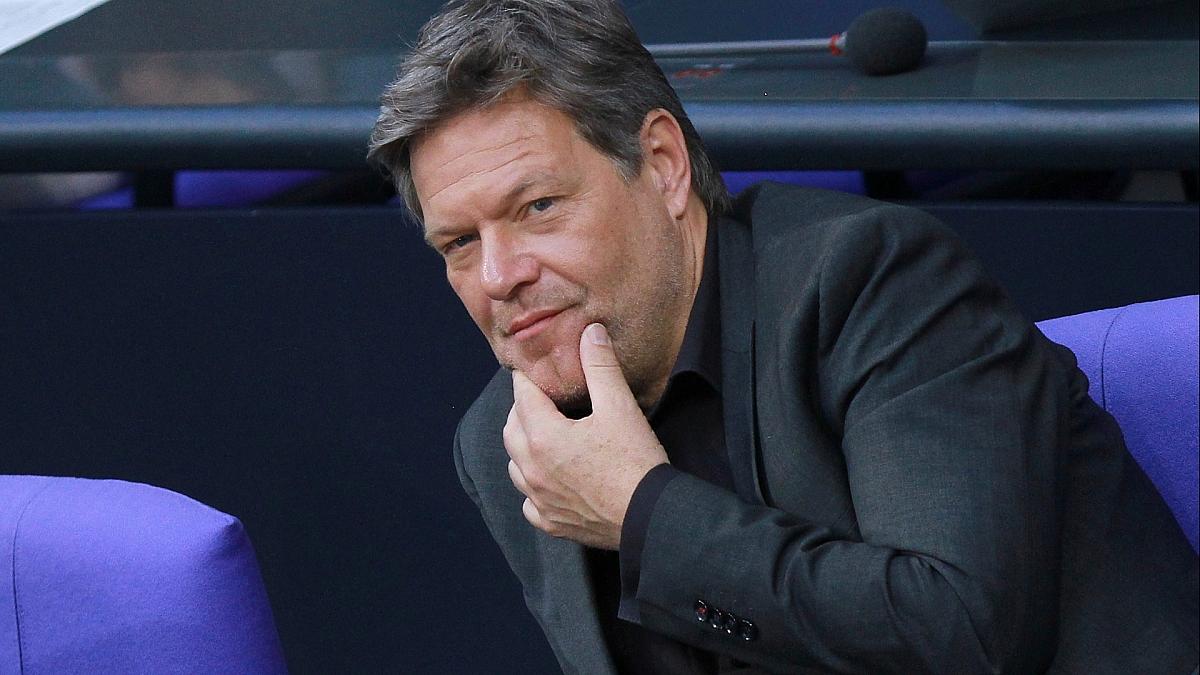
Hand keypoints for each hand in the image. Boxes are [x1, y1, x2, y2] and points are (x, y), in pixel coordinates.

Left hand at [504, 323, 668, 549]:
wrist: (650, 516)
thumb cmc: (634, 461)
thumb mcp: (619, 407)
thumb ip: (600, 366)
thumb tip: (590, 332)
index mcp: (542, 435)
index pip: (522, 395)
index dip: (529, 378)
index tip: (536, 370)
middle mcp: (531, 468)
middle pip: (511, 428)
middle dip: (522, 409)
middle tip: (541, 397)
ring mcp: (539, 498)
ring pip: (515, 466)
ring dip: (523, 447)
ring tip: (542, 435)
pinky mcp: (551, 522)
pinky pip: (529, 502)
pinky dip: (533, 488)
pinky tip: (549, 482)